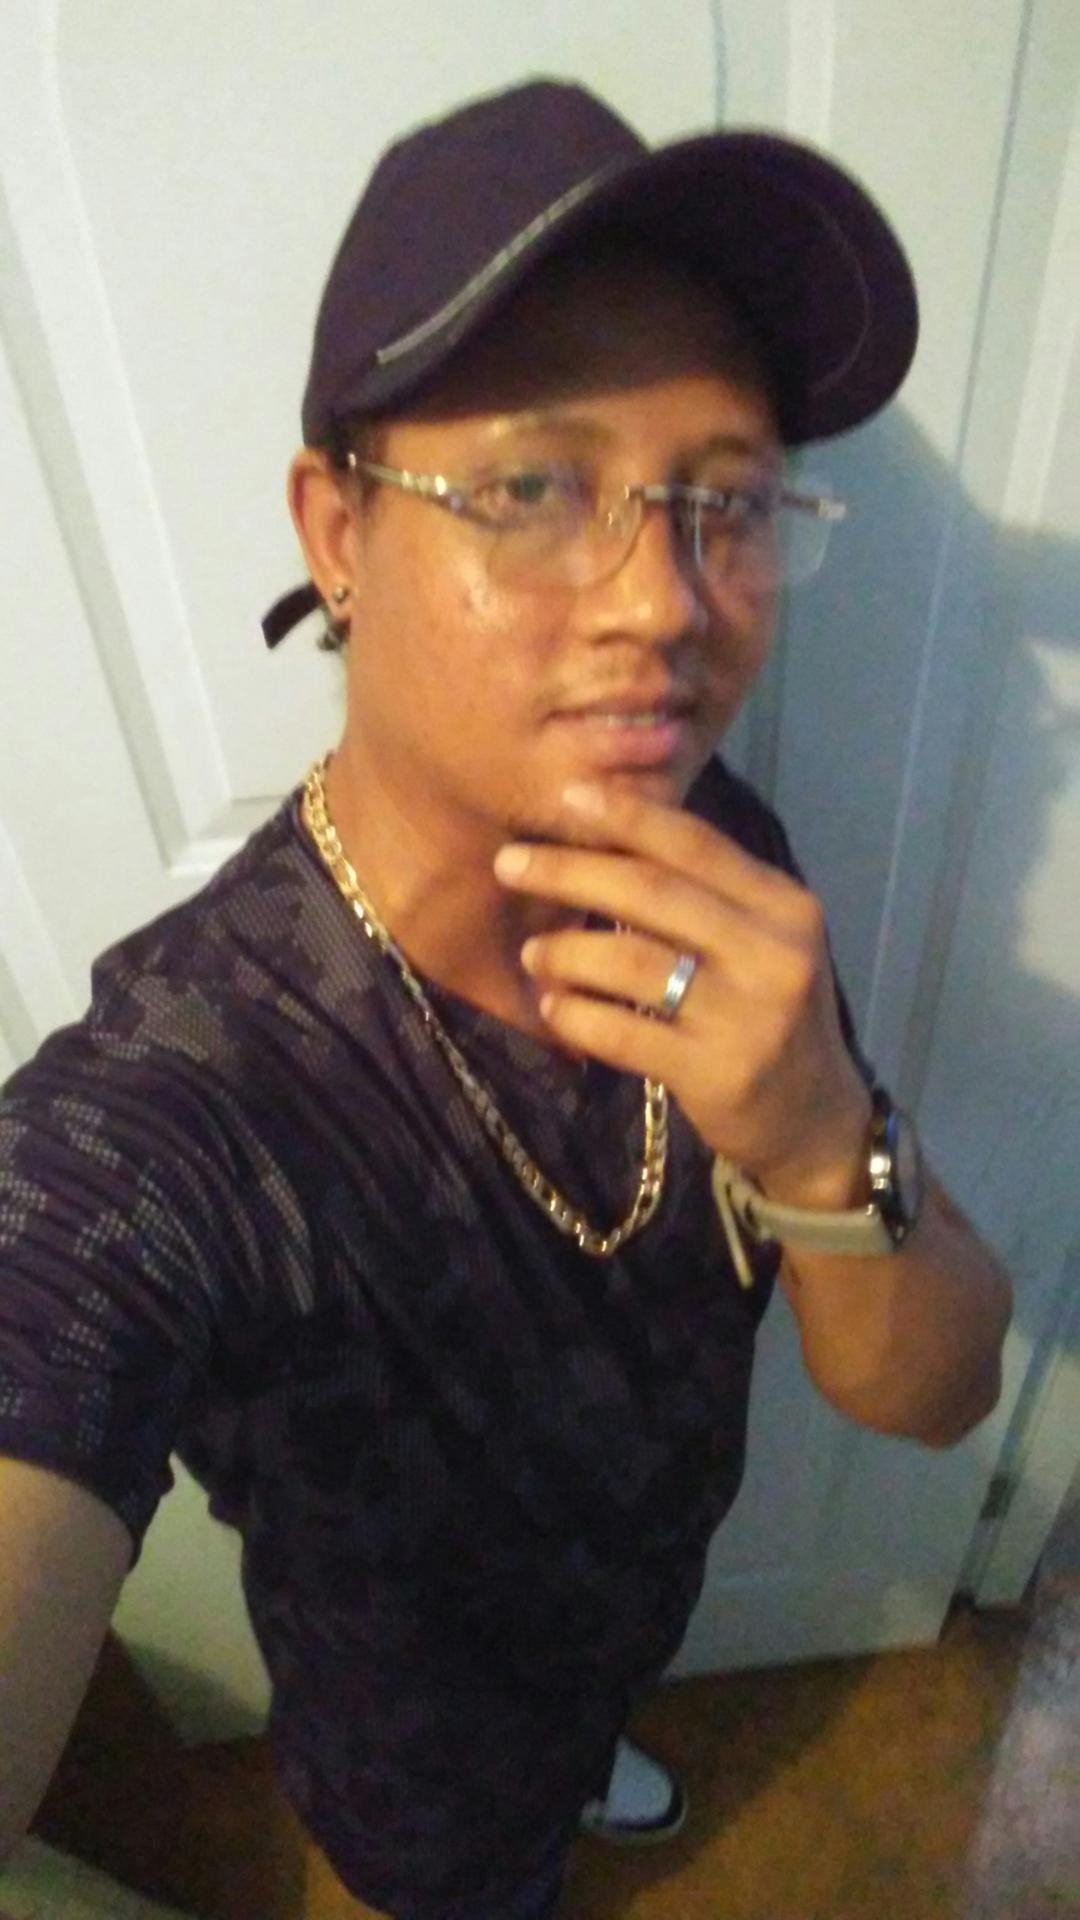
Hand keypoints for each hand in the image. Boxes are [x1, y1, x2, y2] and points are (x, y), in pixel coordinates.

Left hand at [494, 780, 871, 1205]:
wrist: (815, 1119)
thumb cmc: (770, 1016)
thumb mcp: (762, 944)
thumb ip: (707, 895)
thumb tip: (614, 832)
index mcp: (783, 906)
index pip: (695, 844)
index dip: (626, 816)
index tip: (567, 796)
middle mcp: (773, 953)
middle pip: (652, 892)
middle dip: (569, 870)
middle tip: (509, 864)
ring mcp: (747, 1017)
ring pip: (631, 961)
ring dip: (565, 950)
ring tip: (534, 953)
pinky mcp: (716, 1073)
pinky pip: (624, 1032)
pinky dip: (577, 1016)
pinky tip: (554, 1009)